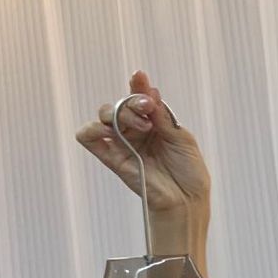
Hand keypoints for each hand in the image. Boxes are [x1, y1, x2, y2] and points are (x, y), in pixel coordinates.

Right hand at [75, 71, 210, 270]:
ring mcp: (123, 143)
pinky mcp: (112, 158)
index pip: (139, 98)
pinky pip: (88, 137)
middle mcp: (136, 131)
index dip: (138, 87)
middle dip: (132, 102)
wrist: (187, 200)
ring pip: (104, 115)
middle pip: (121, 104)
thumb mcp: (181, 138)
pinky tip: (109, 130)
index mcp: (154, 123)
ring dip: (119, 112)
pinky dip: (92, 128)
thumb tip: (149, 91)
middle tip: (148, 110)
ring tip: (142, 126)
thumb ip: (162, 116)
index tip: (140, 77)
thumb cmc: (189, 172)